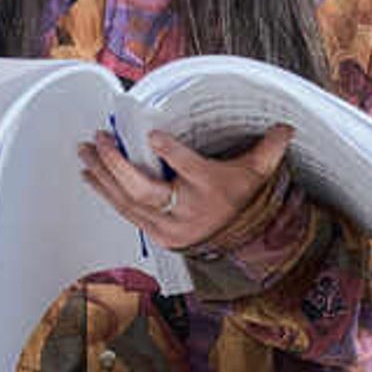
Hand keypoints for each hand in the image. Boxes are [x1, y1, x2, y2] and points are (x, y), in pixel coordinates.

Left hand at [78, 124, 293, 252]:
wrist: (240, 244)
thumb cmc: (243, 203)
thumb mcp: (258, 175)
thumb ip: (269, 149)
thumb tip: (286, 127)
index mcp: (210, 189)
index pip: (191, 170)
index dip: (172, 154)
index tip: (154, 136)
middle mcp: (185, 209)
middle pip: (144, 189)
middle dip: (117, 164)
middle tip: (100, 140)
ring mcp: (167, 224)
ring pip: (128, 200)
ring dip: (102, 175)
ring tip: (85, 153)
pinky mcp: (155, 232)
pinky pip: (125, 211)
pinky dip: (106, 192)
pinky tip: (90, 176)